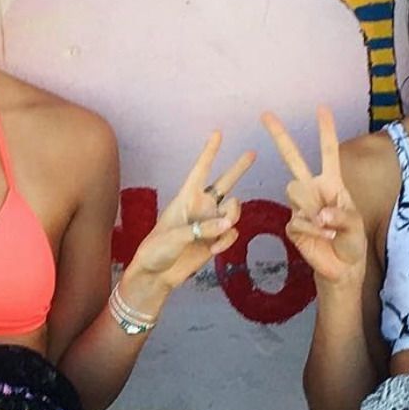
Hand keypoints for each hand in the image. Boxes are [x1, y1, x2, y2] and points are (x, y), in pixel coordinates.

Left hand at [123, 133, 255, 302]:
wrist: (156, 276)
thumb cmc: (156, 250)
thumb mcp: (175, 236)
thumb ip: (203, 228)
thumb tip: (229, 225)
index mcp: (185, 198)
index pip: (200, 170)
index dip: (209, 152)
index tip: (218, 133)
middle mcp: (200, 207)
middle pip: (224, 183)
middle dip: (238, 168)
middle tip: (252, 153)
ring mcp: (209, 223)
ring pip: (233, 210)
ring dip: (232, 217)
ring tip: (222, 229)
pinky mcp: (215, 240)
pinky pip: (231, 233)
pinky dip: (226, 240)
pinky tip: (214, 251)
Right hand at [262, 106, 366, 287]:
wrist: (341, 268)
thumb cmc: (351, 242)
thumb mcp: (355, 225)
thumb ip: (340, 216)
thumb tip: (319, 215)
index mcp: (332, 183)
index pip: (328, 153)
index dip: (325, 131)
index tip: (321, 109)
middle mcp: (313, 190)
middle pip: (293, 159)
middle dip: (280, 136)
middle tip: (265, 114)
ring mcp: (300, 207)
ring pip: (295, 191)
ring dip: (315, 210)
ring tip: (331, 230)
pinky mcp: (292, 226)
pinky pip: (298, 221)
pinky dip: (315, 231)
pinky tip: (325, 239)